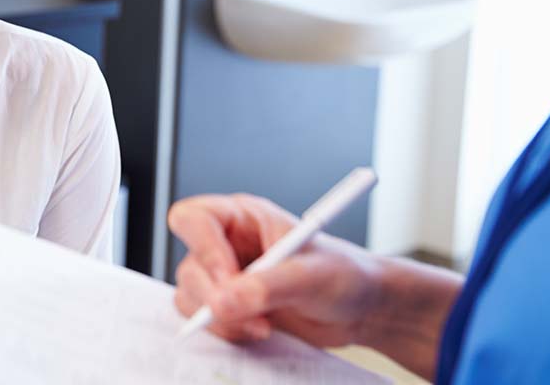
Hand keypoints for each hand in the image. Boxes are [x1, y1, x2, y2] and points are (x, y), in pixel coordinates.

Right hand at [167, 193, 382, 347]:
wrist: (359, 309)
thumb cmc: (344, 275)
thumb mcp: (313, 275)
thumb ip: (269, 286)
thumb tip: (226, 301)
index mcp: (245, 217)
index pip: (195, 218)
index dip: (203, 247)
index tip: (228, 278)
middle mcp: (228, 244)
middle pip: (189, 265)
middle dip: (214, 295)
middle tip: (246, 313)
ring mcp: (226, 277)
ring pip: (191, 296)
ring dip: (221, 319)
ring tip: (263, 325)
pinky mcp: (229, 306)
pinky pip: (204, 320)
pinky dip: (226, 331)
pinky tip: (259, 330)